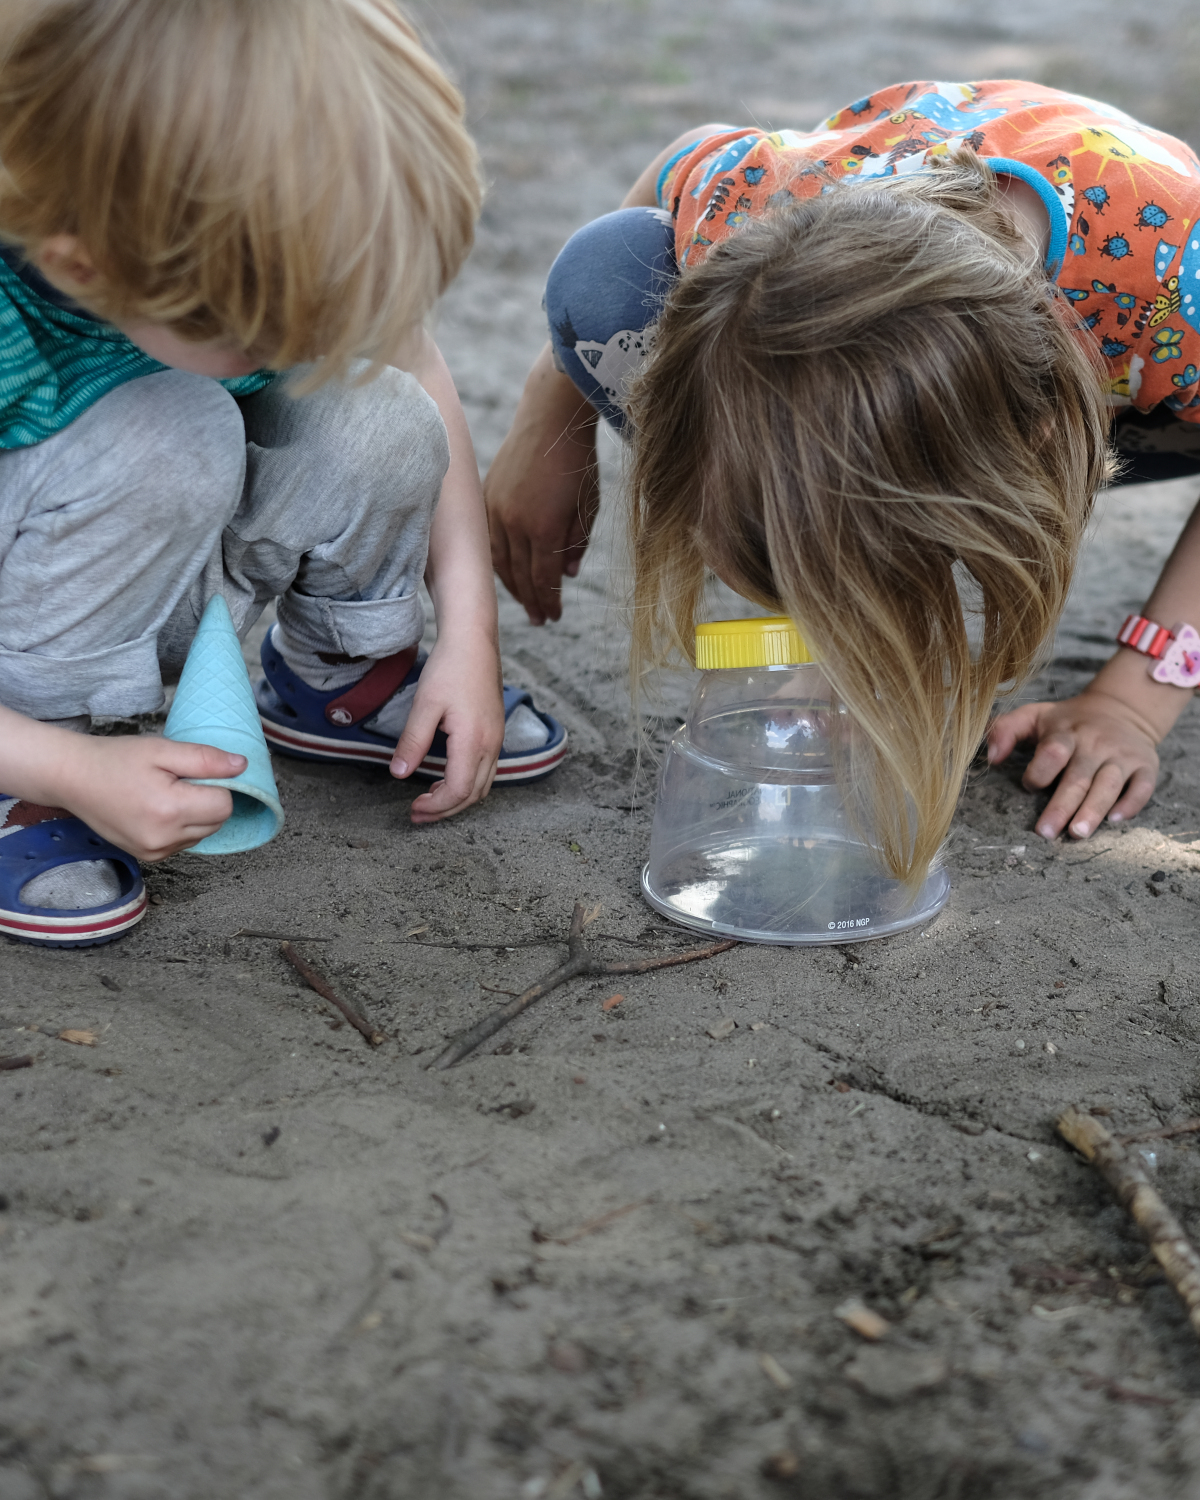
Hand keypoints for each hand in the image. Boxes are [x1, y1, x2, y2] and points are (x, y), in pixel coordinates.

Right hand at [58, 734, 243, 859]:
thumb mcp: (163, 750)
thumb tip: (242, 767)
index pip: (225, 805)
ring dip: (197, 814)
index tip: (198, 771)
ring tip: (166, 793)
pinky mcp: (148, 857)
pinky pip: (184, 842)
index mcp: (170, 811)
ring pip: (203, 834)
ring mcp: (155, 852)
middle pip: (217, 822)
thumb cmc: (115, 760)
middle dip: (208, 799)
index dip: (219, 785)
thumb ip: (206, 760)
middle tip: (179, 779)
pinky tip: (159, 808)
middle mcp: (164, 839)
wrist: (72, 778)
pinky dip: (182, 826)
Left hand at [389, 629, 503, 822]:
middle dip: (445, 810)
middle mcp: (492, 745)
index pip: (457, 790)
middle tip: (417, 814)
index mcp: (474, 740)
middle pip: (473, 795)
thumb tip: (399, 774)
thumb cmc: (450, 667)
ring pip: (483, 786)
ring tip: (429, 800)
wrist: (474, 640)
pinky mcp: (495, 733)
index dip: (435, 806)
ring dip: (457, 799)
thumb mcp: (425, 705)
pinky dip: (467, 784)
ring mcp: (497, 739)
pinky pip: (486, 771)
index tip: (413, 808)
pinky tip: (446, 778)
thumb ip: (413, 742)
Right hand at [484, 347, 599, 624]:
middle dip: (531, 600)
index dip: (549, 601)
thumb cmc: (577, 460)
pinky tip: (505, 569)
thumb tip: (566, 573)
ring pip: (499, 560)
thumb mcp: (589, 505)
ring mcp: (495, 510)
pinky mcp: (486, 496)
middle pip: (519, 575)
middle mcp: (514, 523)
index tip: (554, 617)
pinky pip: (488, 539)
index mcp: (543, 528)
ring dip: (511, 584)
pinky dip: (497, 559)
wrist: (549, 416)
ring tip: (525, 600)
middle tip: (540, 619)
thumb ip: (577, 542)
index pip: (543, 578)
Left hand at [987, 689, 1159, 839]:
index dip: (1039, 772)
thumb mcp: (1035, 716)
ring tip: (1077, 833)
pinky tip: (1115, 820)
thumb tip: (991, 757)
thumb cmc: (1069, 721)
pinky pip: (1142, 787)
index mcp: (1066, 732)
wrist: (1122, 708)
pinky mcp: (1145, 765)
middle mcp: (1095, 743)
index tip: (1028, 787)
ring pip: (1108, 785)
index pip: (1052, 752)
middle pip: (1078, 777)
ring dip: (1093, 810)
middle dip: (1061, 806)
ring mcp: (1122, 755)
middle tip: (1046, 832)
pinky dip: (1131, 804)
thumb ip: (1006, 730)